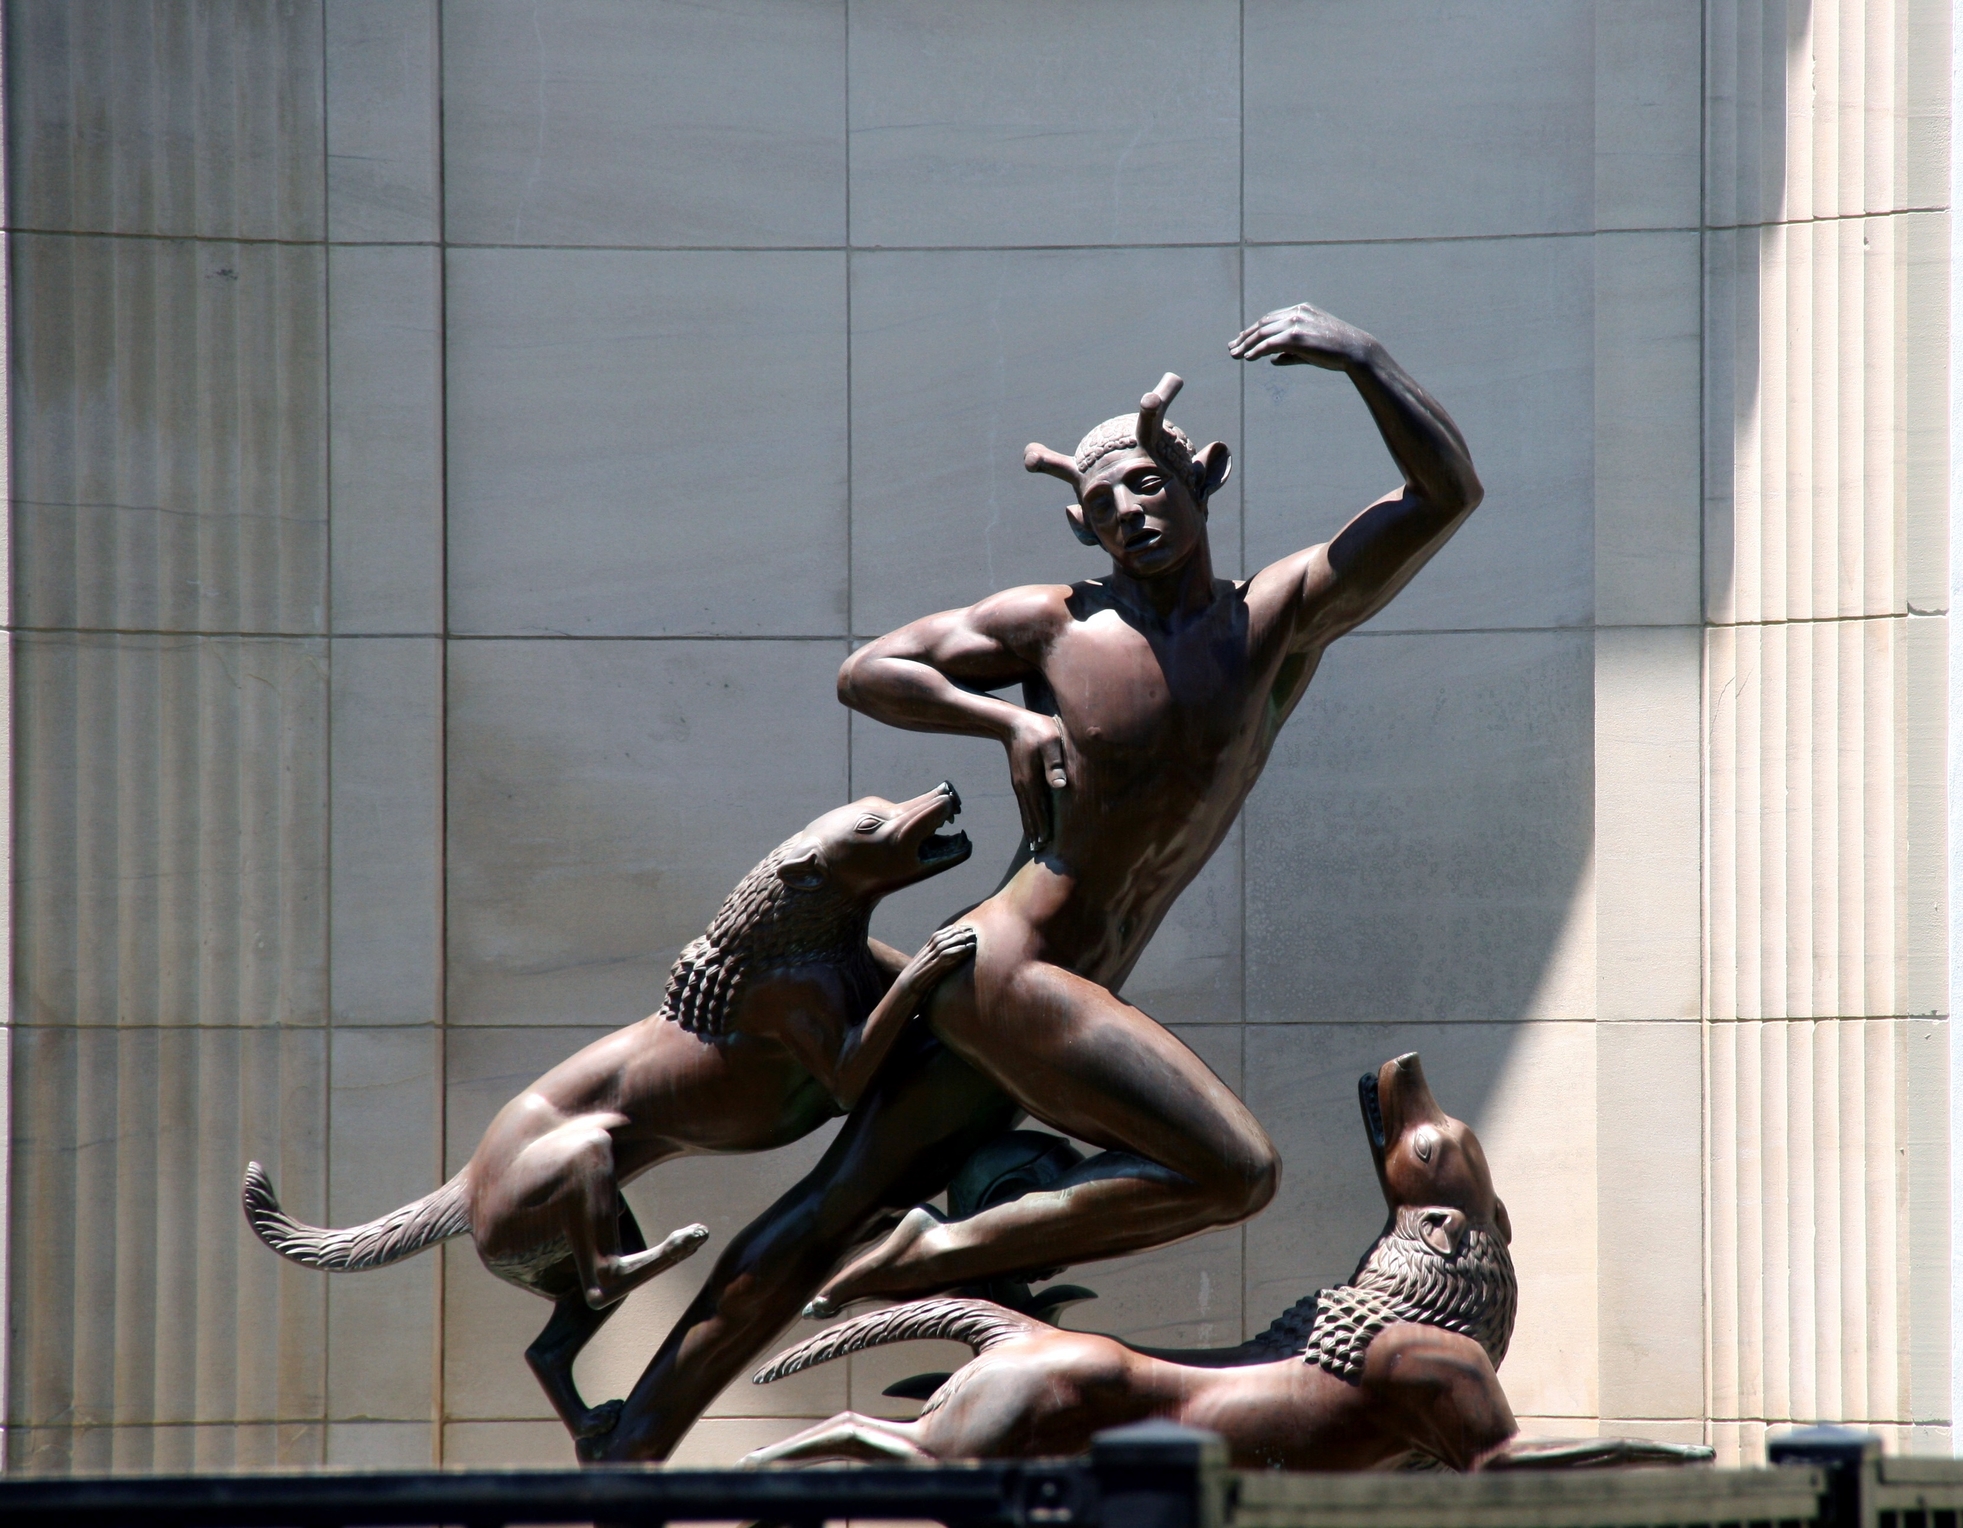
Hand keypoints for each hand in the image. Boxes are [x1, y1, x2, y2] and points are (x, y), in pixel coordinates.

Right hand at [902, 923, 978, 988]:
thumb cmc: (916, 979)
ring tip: (971, 936)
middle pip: (942, 936)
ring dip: (959, 938)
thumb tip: (947, 958)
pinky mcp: (932, 967)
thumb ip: (933, 959)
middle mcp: (926, 952)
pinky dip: (956, 950)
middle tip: (971, 929)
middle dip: (957, 931)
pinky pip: (945, 955)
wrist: (906, 987)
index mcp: (924, 950)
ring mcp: (929, 958)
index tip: (963, 927)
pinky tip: (967, 948)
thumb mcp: (924, 966)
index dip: (951, 930)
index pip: (938, 935)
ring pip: (944, 943)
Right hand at [1005, 711, 1066, 849]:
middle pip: (1030, 815)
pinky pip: (1025, 803)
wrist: (1011, 722)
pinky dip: (1028, 816)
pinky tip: (1031, 821)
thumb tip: (1059, 785)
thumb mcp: (1050, 742)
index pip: (1039, 810)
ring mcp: (1019, 784)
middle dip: (1036, 833)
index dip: (1044, 827)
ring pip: (1026, 811)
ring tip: (1034, 843)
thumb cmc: (1036, 729)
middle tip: (1039, 851)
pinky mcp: (1020, 779)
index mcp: (1031, 781)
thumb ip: (1054, 763)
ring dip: (1031, 827)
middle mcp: (1023, 787)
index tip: (1046, 844)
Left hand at [1229, 302, 1374, 370]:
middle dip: (1246, 336)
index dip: (1254, 330)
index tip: (1241, 340)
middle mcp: (1297, 312)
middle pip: (1263, 324)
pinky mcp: (1297, 336)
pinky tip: (1248, 358)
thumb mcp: (1310, 348)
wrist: (1355, 351)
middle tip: (1232, 348)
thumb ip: (1290, 353)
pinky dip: (1256, 350)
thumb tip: (1272, 360)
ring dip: (1247, 344)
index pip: (1270, 319)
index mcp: (1301, 310)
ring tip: (1235, 355)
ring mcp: (1297, 322)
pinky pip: (1269, 343)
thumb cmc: (1336, 352)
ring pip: (1263, 333)